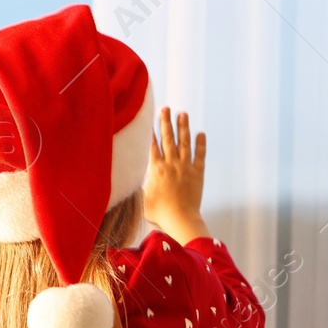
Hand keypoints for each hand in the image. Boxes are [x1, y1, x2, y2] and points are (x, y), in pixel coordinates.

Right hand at [144, 106, 211, 242]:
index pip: (153, 146)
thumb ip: (136, 186)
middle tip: (165, 108)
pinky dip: (200, 144)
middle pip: (168, 139)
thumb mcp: (141, 199)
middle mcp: (171, 164)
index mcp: (156, 169)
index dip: (152, 132)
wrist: (180, 219)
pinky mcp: (198, 173)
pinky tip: (200, 133)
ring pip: (184, 143)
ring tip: (182, 113)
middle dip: (166, 122)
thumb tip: (126, 179)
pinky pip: (200, 155)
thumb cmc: (158, 213)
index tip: (150, 118)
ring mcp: (185, 167)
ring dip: (183, 127)